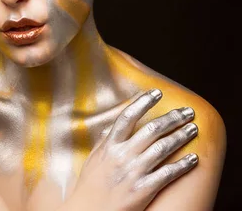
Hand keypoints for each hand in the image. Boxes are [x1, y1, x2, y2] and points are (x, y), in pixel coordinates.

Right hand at [63, 89, 198, 210]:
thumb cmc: (90, 187)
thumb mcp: (93, 160)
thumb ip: (104, 142)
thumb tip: (111, 127)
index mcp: (108, 146)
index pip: (127, 117)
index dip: (143, 102)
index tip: (156, 93)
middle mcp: (121, 156)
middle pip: (151, 130)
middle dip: (172, 118)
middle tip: (186, 111)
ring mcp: (133, 172)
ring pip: (162, 148)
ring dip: (181, 137)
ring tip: (193, 128)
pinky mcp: (143, 189)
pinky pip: (167, 174)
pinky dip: (182, 165)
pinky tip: (193, 159)